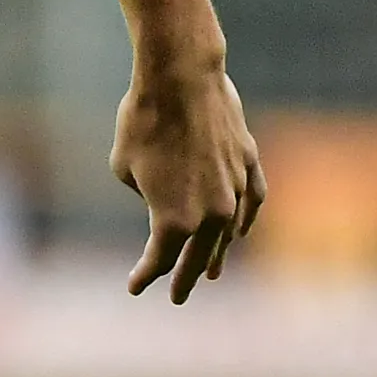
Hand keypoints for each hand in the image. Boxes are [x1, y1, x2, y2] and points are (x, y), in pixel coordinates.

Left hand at [110, 64, 263, 301]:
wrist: (181, 80)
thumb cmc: (142, 122)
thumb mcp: (125, 167)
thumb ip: (146, 195)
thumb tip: (163, 200)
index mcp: (175, 220)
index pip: (160, 260)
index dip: (145, 276)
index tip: (134, 289)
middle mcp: (212, 214)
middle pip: (199, 256)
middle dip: (185, 277)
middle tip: (178, 297)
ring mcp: (236, 191)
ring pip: (229, 234)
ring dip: (218, 254)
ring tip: (212, 271)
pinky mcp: (249, 165)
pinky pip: (251, 203)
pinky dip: (245, 220)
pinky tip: (239, 231)